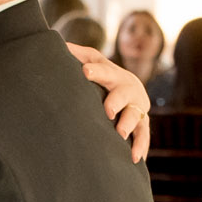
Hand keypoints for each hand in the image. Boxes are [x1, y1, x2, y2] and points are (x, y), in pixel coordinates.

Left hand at [67, 42, 150, 163]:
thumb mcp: (94, 63)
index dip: (95, 71)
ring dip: (128, 124)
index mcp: (112, 74)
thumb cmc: (104, 76)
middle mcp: (127, 89)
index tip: (85, 73)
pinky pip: (143, 135)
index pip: (103, 69)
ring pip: (135, 115)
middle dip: (116, 100)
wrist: (132, 89)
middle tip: (108, 110)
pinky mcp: (142, 124)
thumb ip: (79, 55)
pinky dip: (140, 146)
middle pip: (123, 93)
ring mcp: (136, 107)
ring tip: (121, 133)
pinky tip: (136, 158)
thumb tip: (58, 43)